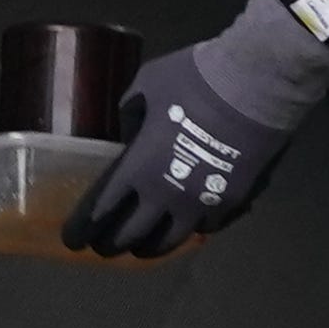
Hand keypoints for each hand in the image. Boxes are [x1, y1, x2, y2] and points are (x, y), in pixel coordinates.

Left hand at [63, 0, 328, 259]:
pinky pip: (205, 227)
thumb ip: (131, 115)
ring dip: (151, 247)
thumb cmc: (194, 79)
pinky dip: (192, 229)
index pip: (102, 210)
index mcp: (137, 168)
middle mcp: (165, 196)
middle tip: (105, 248)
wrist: (255, 85)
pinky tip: (189, 224)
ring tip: (143, 248)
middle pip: (132, 235)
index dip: (84, 229)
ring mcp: (200, 203)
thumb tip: (130, 132)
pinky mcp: (231, 201)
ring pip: (169, 241)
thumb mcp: (146, 86)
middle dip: (113, 245)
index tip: (73, 239)